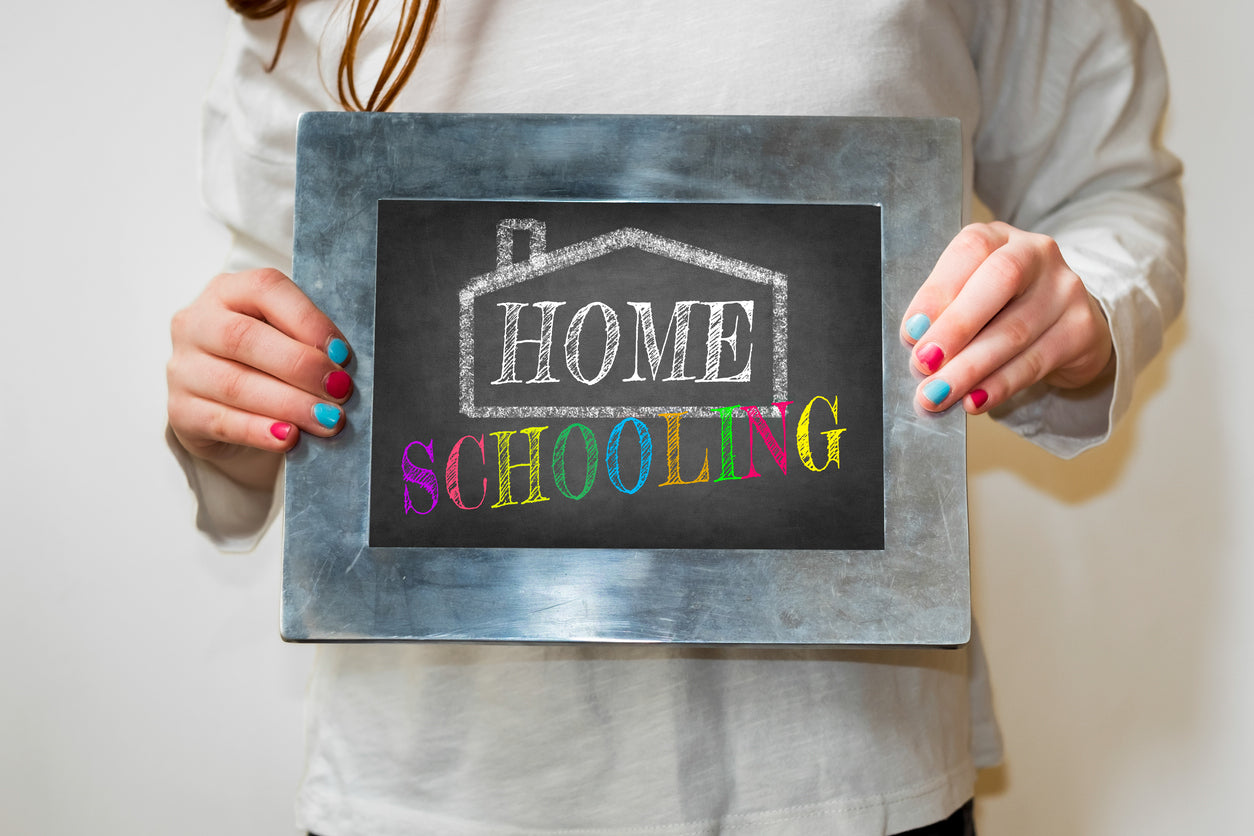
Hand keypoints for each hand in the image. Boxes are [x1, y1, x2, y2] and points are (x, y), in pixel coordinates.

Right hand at [167, 268, 351, 488]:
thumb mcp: (285, 337)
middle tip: (339, 390)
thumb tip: (344, 367)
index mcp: (228, 291)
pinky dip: (259, 431)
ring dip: (289, 404)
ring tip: (328, 420)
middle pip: (244, 338)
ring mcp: (183, 367)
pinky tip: (288, 438)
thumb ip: (308, 342)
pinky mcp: (181, 410)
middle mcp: (197, 323)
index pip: (265, 290)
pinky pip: (221, 422)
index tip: (342, 353)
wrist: (227, 406)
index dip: (308, 320)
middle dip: (300, 366)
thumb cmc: (266, 363)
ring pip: (235, 384)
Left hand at [900, 222, 1113, 413]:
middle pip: (999, 282)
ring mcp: (1065, 290)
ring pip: (1014, 331)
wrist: (1064, 325)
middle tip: (923, 363)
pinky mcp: (1080, 330)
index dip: (938, 291)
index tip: (911, 332)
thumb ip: (945, 310)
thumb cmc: (1001, 308)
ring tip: (936, 394)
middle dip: (955, 327)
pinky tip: (973, 401)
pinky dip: (998, 385)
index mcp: (998, 238)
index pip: (970, 250)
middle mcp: (1037, 253)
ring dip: (968, 369)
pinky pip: (1034, 363)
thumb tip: (916, 343)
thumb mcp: (970, 294)